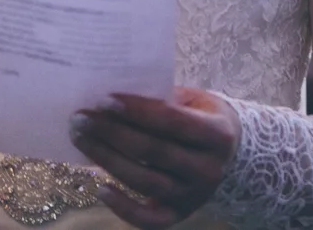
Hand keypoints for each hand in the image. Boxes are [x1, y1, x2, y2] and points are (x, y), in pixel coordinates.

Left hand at [69, 89, 239, 228]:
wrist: (231, 153)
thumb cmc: (201, 117)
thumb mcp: (192, 99)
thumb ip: (161, 98)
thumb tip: (113, 96)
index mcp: (217, 134)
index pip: (171, 121)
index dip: (136, 111)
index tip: (103, 100)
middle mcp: (208, 168)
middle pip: (154, 152)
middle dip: (113, 133)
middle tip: (81, 118)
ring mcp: (194, 195)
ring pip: (146, 182)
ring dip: (108, 161)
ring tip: (81, 140)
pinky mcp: (180, 214)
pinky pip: (150, 219)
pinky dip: (124, 208)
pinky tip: (100, 188)